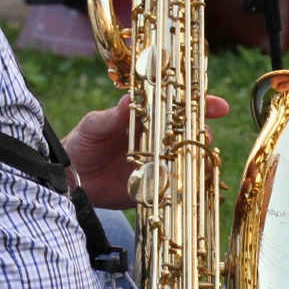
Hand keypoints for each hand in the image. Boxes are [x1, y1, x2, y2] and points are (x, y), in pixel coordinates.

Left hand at [61, 93, 229, 209]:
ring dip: (197, 162)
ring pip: (186, 162)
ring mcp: (156, 165)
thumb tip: (129, 100)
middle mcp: (156, 141)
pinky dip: (185, 189)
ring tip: (201, 163)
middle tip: (204, 137)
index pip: (176, 108)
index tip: (218, 106)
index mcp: (145, 119)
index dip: (200, 105)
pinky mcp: (151, 189)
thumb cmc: (81, 143)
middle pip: (188, 136)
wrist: (70, 177)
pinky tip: (192, 188)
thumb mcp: (94, 126)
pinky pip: (173, 188)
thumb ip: (112, 117)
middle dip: (202, 135)